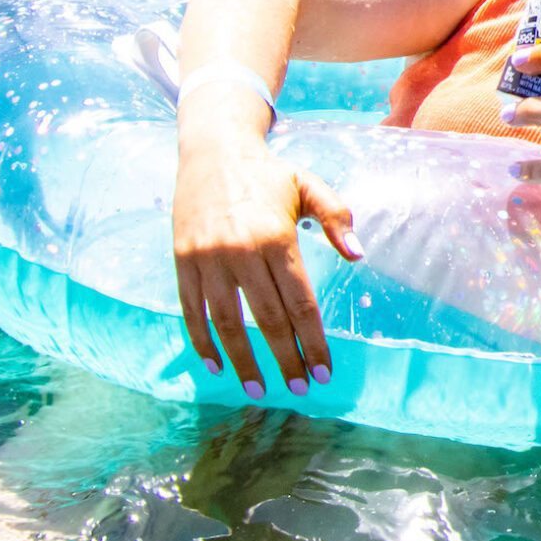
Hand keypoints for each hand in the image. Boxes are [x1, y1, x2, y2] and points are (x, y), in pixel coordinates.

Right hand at [171, 137, 353, 396]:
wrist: (212, 151)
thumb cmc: (269, 175)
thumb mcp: (310, 186)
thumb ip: (337, 218)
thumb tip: (358, 255)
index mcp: (276, 237)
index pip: (300, 303)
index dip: (312, 341)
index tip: (325, 370)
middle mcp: (240, 251)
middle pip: (267, 320)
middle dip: (286, 359)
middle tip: (301, 389)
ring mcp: (206, 259)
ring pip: (227, 323)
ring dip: (243, 361)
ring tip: (260, 389)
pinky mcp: (182, 261)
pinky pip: (191, 312)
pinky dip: (203, 342)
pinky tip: (217, 366)